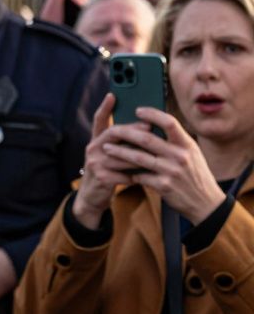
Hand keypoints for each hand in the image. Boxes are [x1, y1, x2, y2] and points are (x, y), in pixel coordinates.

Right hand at [72, 93, 138, 228]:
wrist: (92, 198)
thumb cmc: (108, 174)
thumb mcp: (110, 156)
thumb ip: (121, 145)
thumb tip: (145, 130)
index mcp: (96, 141)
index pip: (99, 120)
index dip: (105, 107)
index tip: (112, 95)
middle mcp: (93, 149)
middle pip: (113, 133)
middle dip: (132, 130)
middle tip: (150, 127)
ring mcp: (95, 163)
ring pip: (122, 154)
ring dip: (140, 154)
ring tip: (156, 154)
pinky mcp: (101, 177)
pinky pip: (124, 173)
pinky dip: (137, 175)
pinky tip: (148, 176)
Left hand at [103, 107, 226, 223]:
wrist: (206, 203)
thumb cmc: (195, 175)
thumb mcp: (192, 154)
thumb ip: (176, 141)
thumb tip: (153, 124)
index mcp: (187, 145)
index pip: (170, 123)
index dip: (152, 114)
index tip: (138, 110)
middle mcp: (180, 156)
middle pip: (147, 139)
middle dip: (126, 133)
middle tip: (112, 129)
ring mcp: (171, 171)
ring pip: (138, 158)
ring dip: (119, 152)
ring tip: (106, 148)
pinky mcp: (164, 186)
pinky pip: (140, 176)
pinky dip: (128, 172)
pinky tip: (118, 169)